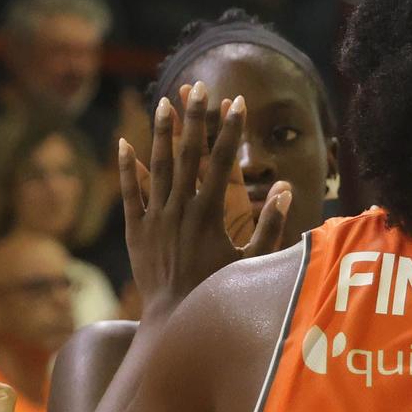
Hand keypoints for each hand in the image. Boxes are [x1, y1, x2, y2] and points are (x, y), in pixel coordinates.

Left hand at [119, 83, 289, 319]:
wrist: (174, 325)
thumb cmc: (219, 297)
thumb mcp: (253, 265)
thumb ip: (271, 226)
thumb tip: (286, 189)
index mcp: (208, 215)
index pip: (221, 162)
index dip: (229, 130)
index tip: (236, 101)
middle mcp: (179, 211)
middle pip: (187, 155)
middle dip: (195, 118)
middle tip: (200, 86)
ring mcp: (154, 220)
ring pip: (156, 167)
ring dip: (162, 133)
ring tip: (165, 102)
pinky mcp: (136, 233)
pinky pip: (130, 194)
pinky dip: (127, 169)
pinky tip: (125, 144)